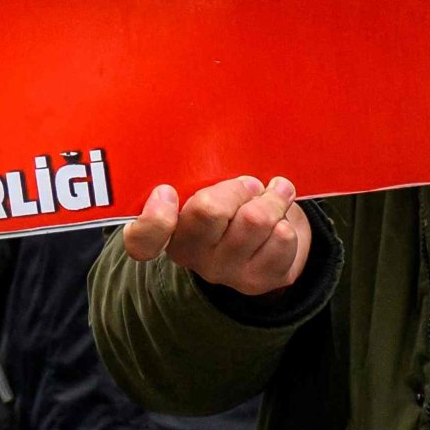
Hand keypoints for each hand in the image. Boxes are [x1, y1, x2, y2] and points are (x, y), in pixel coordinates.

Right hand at [120, 175, 313, 297]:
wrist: (266, 246)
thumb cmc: (231, 205)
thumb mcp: (207, 187)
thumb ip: (199, 176)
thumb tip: (210, 149)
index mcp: (167, 229)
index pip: (142, 239)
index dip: (154, 217)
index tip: (167, 191)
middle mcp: (190, 256)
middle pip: (210, 210)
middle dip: (239, 187)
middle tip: (251, 184)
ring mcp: (224, 271)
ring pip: (255, 220)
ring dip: (273, 199)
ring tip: (276, 194)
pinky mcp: (259, 281)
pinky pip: (282, 238)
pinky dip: (287, 222)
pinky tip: (281, 222)